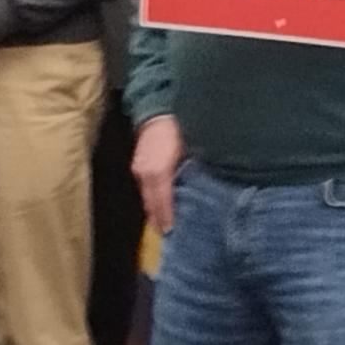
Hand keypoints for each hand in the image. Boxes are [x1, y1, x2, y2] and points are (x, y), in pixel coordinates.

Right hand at [133, 115, 185, 235]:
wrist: (157, 109)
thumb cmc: (180, 130)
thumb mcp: (192, 151)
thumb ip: (194, 174)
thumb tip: (206, 196)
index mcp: (158, 171)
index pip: (162, 203)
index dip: (167, 219)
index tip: (174, 235)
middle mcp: (145, 173)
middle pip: (150, 204)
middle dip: (159, 220)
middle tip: (171, 236)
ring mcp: (139, 169)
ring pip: (146, 197)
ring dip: (154, 212)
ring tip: (166, 226)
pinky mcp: (138, 165)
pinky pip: (145, 189)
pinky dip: (152, 200)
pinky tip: (161, 207)